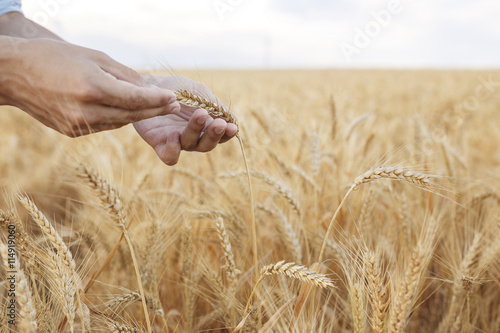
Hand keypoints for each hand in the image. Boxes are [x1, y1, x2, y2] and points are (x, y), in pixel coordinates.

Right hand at [0, 38, 179, 135]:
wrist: (13, 74)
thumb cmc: (54, 57)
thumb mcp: (93, 56)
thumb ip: (124, 74)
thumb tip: (150, 88)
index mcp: (92, 88)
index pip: (135, 99)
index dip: (158, 101)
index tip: (174, 99)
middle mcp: (86, 111)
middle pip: (131, 115)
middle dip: (155, 110)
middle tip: (173, 105)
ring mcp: (78, 125)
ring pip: (119, 122)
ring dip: (139, 115)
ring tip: (157, 107)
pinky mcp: (72, 132)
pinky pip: (104, 125)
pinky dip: (118, 118)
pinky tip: (128, 111)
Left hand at [133, 75, 237, 165]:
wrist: (150, 83)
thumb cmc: (177, 88)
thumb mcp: (199, 93)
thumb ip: (214, 106)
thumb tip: (233, 119)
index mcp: (205, 126)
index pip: (220, 135)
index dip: (227, 134)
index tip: (232, 126)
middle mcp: (193, 137)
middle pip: (207, 145)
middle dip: (214, 135)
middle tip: (219, 123)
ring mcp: (176, 140)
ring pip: (191, 146)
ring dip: (197, 131)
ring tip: (199, 114)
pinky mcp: (159, 143)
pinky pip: (169, 156)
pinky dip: (173, 149)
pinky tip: (173, 134)